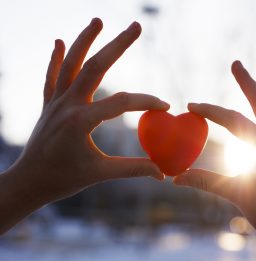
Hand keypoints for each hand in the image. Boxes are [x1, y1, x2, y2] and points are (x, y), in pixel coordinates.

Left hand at [0, 18, 168, 232]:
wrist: (28, 182)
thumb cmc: (64, 180)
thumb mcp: (101, 173)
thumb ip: (133, 169)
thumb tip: (162, 173)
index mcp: (81, 121)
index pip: (121, 103)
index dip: (146, 101)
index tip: (165, 106)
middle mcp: (67, 105)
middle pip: (95, 67)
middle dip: (118, 45)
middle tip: (137, 26)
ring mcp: (55, 102)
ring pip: (71, 63)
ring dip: (84, 40)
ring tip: (98, 20)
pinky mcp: (49, 104)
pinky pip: (52, 76)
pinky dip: (55, 58)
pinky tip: (59, 41)